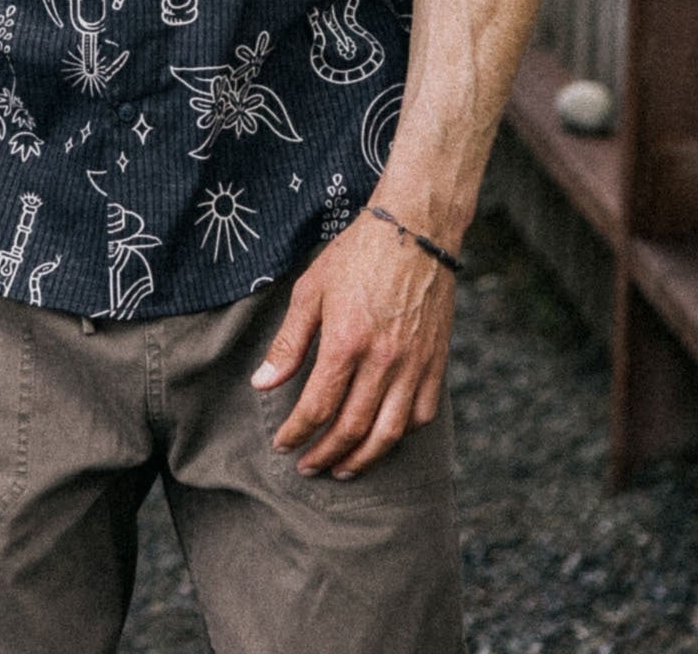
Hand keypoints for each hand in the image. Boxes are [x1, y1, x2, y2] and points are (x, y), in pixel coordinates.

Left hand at [250, 207, 455, 478]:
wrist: (415, 229)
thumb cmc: (357, 255)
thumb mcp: (311, 290)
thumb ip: (288, 342)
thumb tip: (262, 383)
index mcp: (346, 341)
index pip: (317, 406)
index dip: (297, 432)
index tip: (283, 444)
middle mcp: (383, 360)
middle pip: (352, 428)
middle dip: (325, 454)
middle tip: (307, 465)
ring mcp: (414, 364)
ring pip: (389, 432)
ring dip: (363, 459)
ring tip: (342, 468)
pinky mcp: (436, 362)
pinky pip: (421, 415)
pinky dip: (401, 435)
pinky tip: (383, 438)